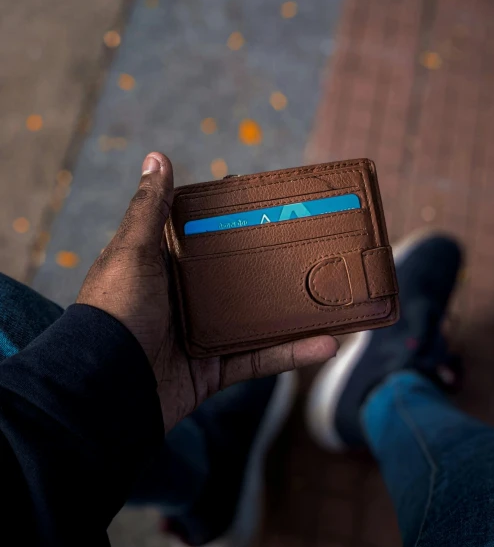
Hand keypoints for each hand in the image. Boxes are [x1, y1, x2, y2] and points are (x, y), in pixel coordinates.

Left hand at [77, 153, 337, 431]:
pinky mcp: (213, 372)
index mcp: (166, 267)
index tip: (272, 208)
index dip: (237, 223)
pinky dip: (291, 354)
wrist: (105, 388)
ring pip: (257, 320)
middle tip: (315, 248)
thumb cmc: (116, 310)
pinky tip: (327, 345)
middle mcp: (184, 299)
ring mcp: (201, 336)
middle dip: (275, 267)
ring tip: (335, 297)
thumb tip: (156, 157)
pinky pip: (258, 360)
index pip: (207, 238)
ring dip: (295, 313)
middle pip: (239, 279)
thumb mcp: (133, 251)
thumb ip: (149, 208)